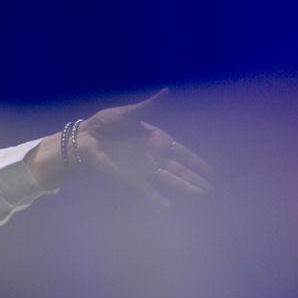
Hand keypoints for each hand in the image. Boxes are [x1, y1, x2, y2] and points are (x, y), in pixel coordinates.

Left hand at [76, 89, 216, 207]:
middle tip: (212, 190)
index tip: (213, 172)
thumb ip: (149, 107)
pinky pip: (146, 189)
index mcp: (156, 139)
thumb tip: (166, 91)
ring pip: (169, 179)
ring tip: (201, 196)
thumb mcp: (128, 113)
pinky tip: (168, 206)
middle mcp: (153, 155)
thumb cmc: (106, 123)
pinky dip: (156, 198)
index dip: (197, 162)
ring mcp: (142, 168)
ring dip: (184, 187)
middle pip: (180, 169)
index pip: (182, 152)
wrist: (85, 137)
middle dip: (196, 178)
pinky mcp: (129, 177)